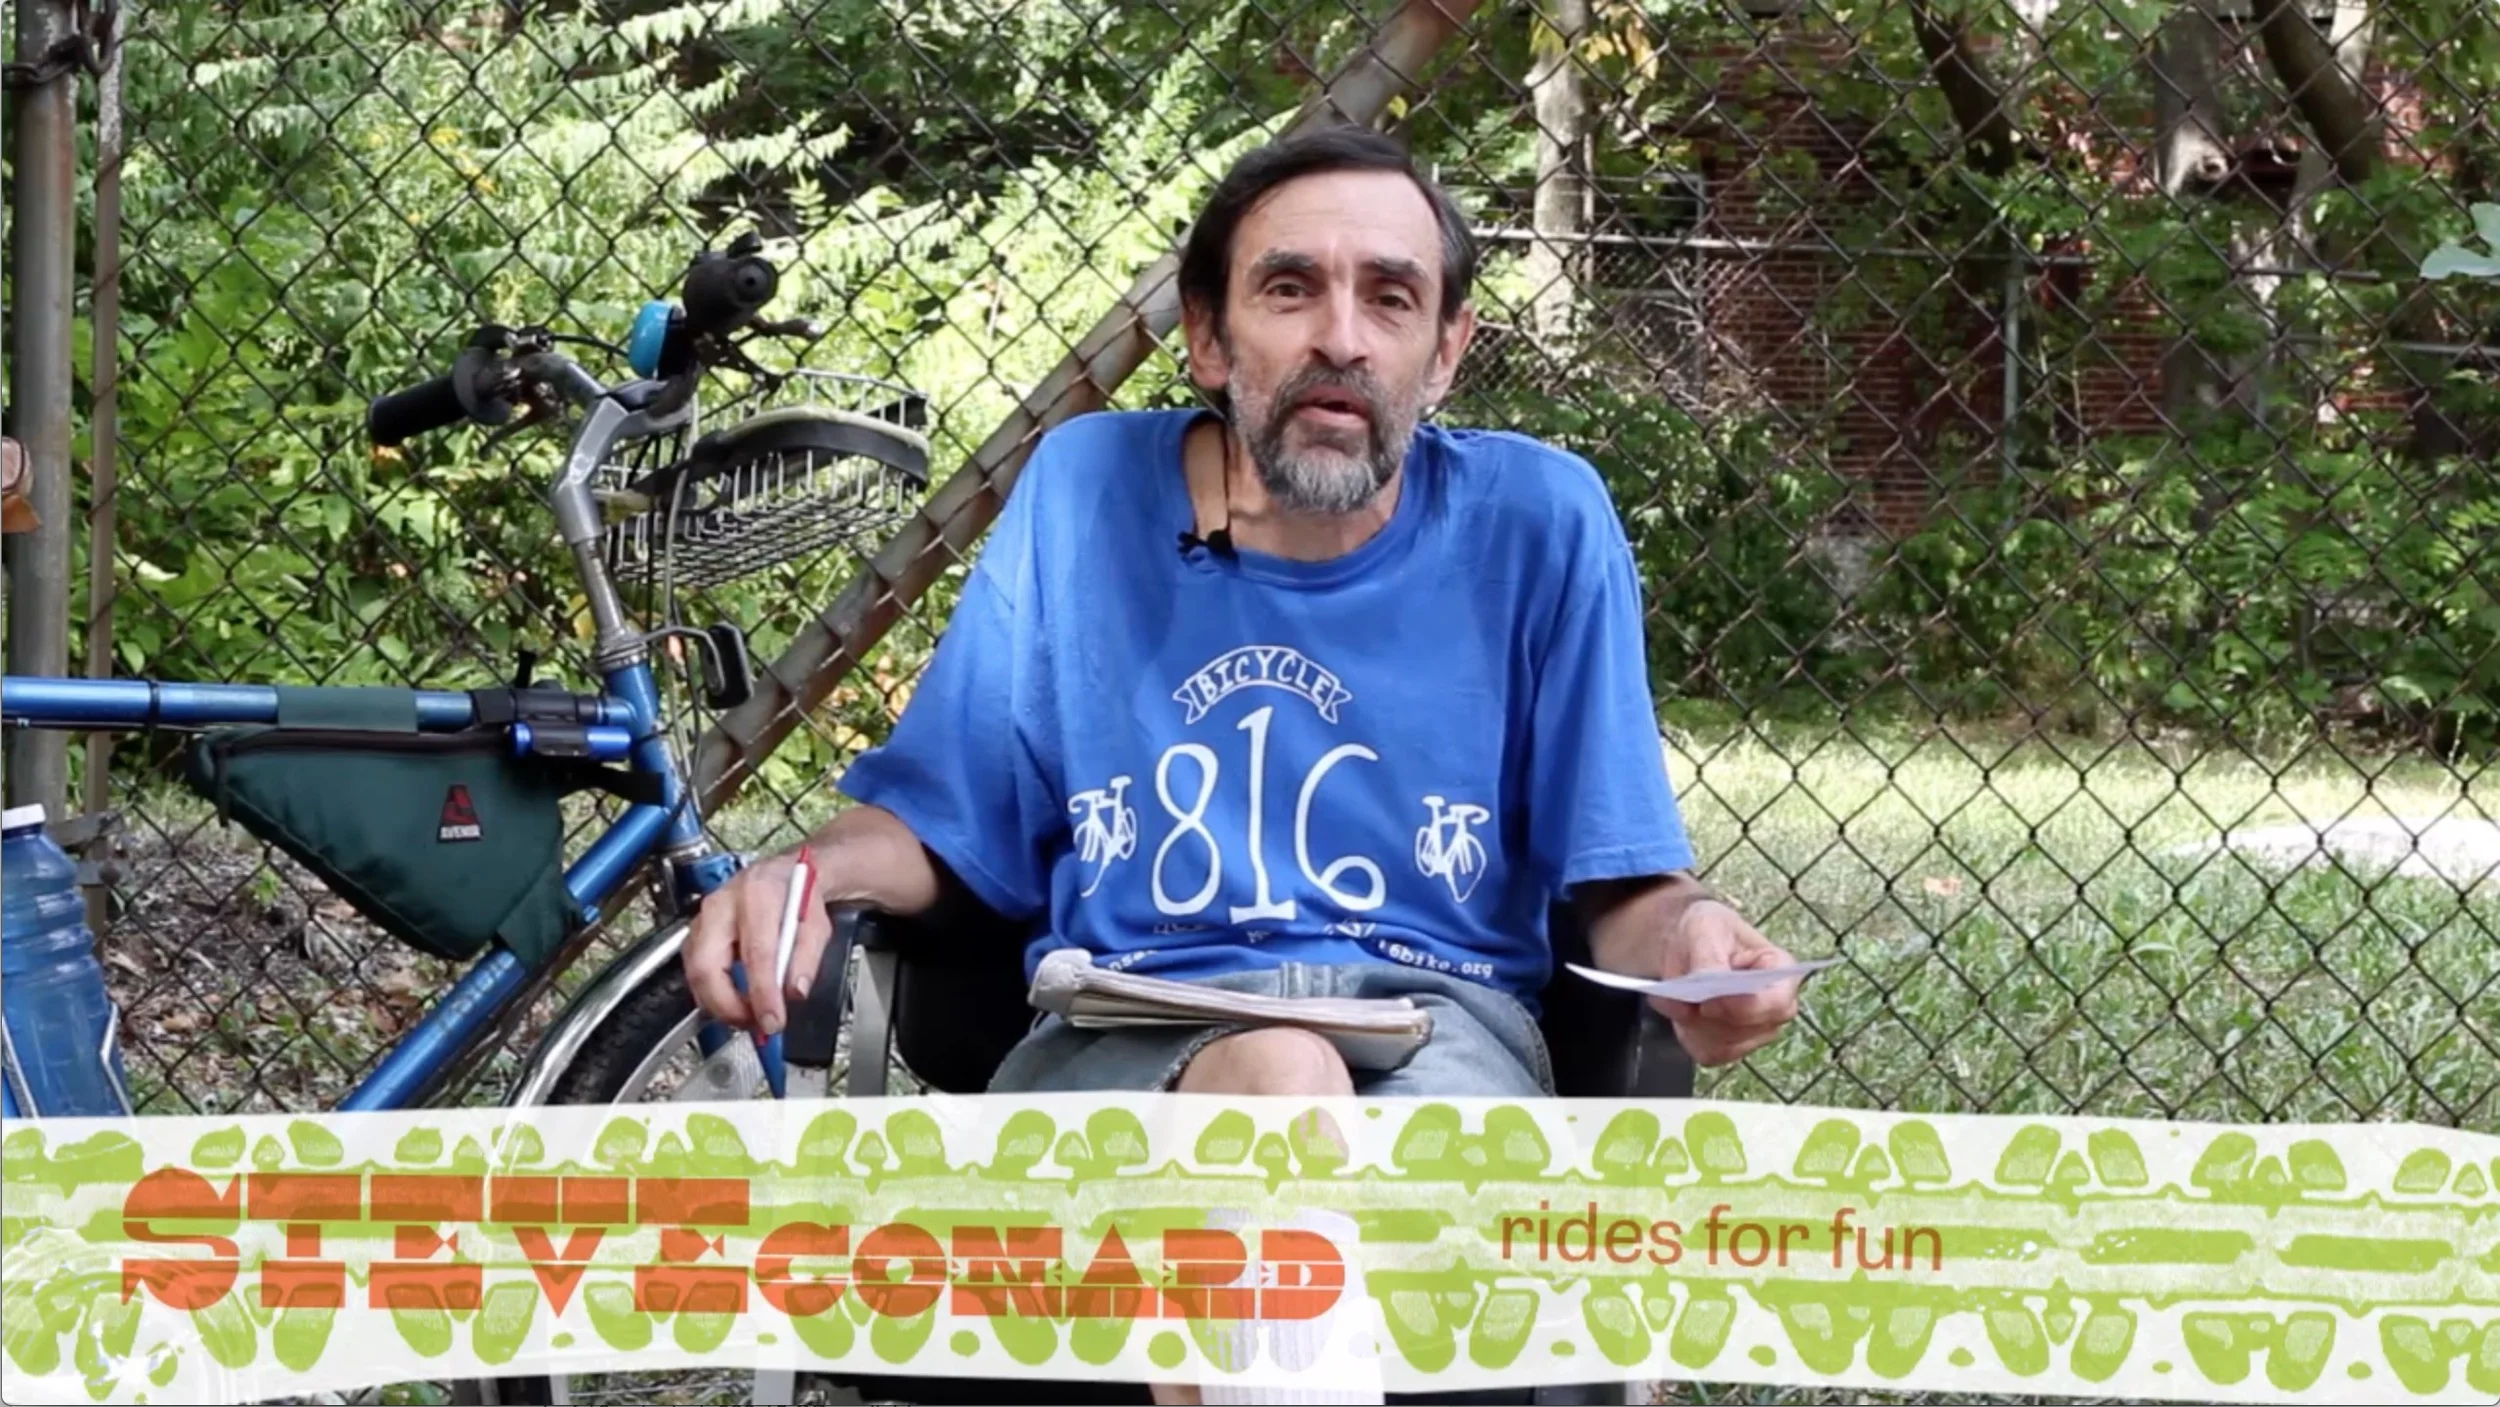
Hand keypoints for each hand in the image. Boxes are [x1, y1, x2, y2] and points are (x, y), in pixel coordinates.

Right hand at [681, 845, 832, 1038]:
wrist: (784, 874)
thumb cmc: (798, 896)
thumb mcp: (817, 925)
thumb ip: (807, 959)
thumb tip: (792, 992)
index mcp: (758, 895)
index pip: (755, 953)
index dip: (762, 993)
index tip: (772, 1020)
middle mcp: (722, 904)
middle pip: (708, 966)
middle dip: (727, 1006)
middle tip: (754, 1024)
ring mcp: (703, 917)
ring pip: (695, 972)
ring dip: (719, 1004)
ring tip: (748, 1015)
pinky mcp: (696, 931)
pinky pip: (694, 970)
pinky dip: (712, 993)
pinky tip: (735, 1000)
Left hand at [1648, 899, 1799, 1065]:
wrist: (1684, 945)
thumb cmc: (1704, 931)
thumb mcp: (1704, 928)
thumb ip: (1709, 958)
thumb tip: (1711, 983)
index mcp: (1782, 972)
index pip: (1778, 1003)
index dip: (1745, 1008)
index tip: (1709, 1003)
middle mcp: (1776, 1007)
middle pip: (1749, 1030)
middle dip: (1709, 1018)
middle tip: (1679, 998)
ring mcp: (1756, 1031)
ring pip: (1726, 1046)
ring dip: (1692, 1025)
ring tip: (1673, 997)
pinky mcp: (1731, 1046)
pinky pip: (1709, 1054)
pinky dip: (1687, 1035)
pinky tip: (1678, 1011)